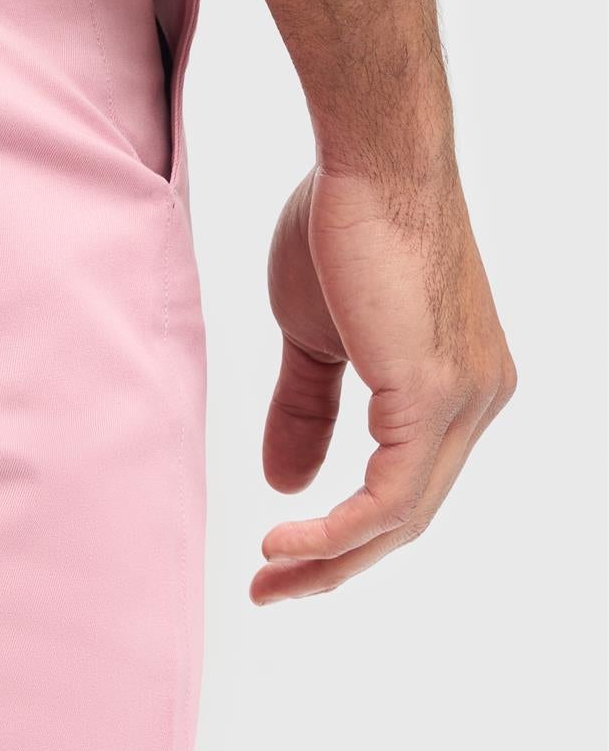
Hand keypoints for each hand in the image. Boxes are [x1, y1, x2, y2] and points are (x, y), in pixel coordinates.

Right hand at [252, 162, 514, 602]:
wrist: (368, 159)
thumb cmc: (342, 224)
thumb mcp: (316, 335)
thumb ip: (306, 408)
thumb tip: (284, 480)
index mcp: (462, 384)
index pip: (411, 482)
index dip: (347, 528)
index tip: (284, 554)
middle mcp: (480, 398)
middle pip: (412, 513)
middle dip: (338, 561)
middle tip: (272, 591)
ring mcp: (466, 399)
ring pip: (404, 515)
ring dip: (331, 558)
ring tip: (269, 579)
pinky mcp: (434, 394)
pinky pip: (390, 495)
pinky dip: (338, 531)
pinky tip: (286, 543)